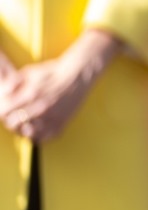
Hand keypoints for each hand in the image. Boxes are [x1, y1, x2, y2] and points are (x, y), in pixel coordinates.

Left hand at [0, 30, 121, 142]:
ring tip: (24, 121)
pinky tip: (36, 127)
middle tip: (13, 115)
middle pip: (12, 124)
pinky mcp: (61, 123)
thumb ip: (13, 84)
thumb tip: (2, 92)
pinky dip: (38, 134)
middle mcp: (40, 108)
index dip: (1, 110)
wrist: (78, 74)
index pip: (4, 111)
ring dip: (22, 128)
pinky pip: (43, 137)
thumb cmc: (54, 72)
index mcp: (30, 94)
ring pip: (26, 133)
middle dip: (10, 119)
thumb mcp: (29, 72)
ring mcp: (51, 118)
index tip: (4, 108)